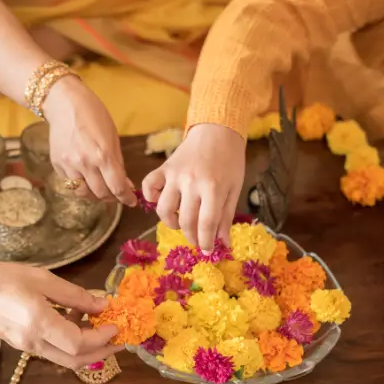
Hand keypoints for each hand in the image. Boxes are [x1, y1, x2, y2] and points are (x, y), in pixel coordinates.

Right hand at [0, 257, 120, 368]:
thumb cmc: (2, 277)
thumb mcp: (42, 278)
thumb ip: (74, 294)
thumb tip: (102, 305)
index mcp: (39, 324)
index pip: (79, 344)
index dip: (102, 338)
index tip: (116, 325)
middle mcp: (33, 342)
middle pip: (76, 361)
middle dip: (102, 353)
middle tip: (119, 340)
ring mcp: (26, 347)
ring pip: (64, 359)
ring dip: (87, 349)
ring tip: (101, 329)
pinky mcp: (20, 344)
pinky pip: (52, 350)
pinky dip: (70, 343)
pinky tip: (75, 322)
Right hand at [44, 77, 136, 206]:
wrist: (64, 103)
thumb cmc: (93, 115)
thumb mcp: (112, 137)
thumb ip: (117, 163)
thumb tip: (125, 184)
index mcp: (103, 155)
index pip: (117, 187)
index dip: (127, 198)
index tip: (132, 201)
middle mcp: (85, 164)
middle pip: (101, 194)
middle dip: (112, 197)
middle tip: (117, 194)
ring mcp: (68, 166)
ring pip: (83, 193)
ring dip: (94, 194)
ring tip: (101, 188)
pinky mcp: (57, 165)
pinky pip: (70, 183)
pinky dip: (80, 184)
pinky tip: (85, 176)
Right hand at [142, 123, 245, 250]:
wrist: (217, 131)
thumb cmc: (229, 161)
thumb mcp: (234, 188)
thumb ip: (226, 216)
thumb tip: (223, 243)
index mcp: (214, 188)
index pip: (206, 224)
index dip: (206, 242)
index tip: (207, 251)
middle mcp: (192, 182)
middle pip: (185, 220)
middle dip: (191, 236)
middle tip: (196, 240)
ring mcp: (175, 175)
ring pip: (163, 208)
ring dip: (170, 222)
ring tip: (179, 222)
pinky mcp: (164, 168)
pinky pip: (149, 186)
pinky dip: (150, 197)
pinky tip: (159, 201)